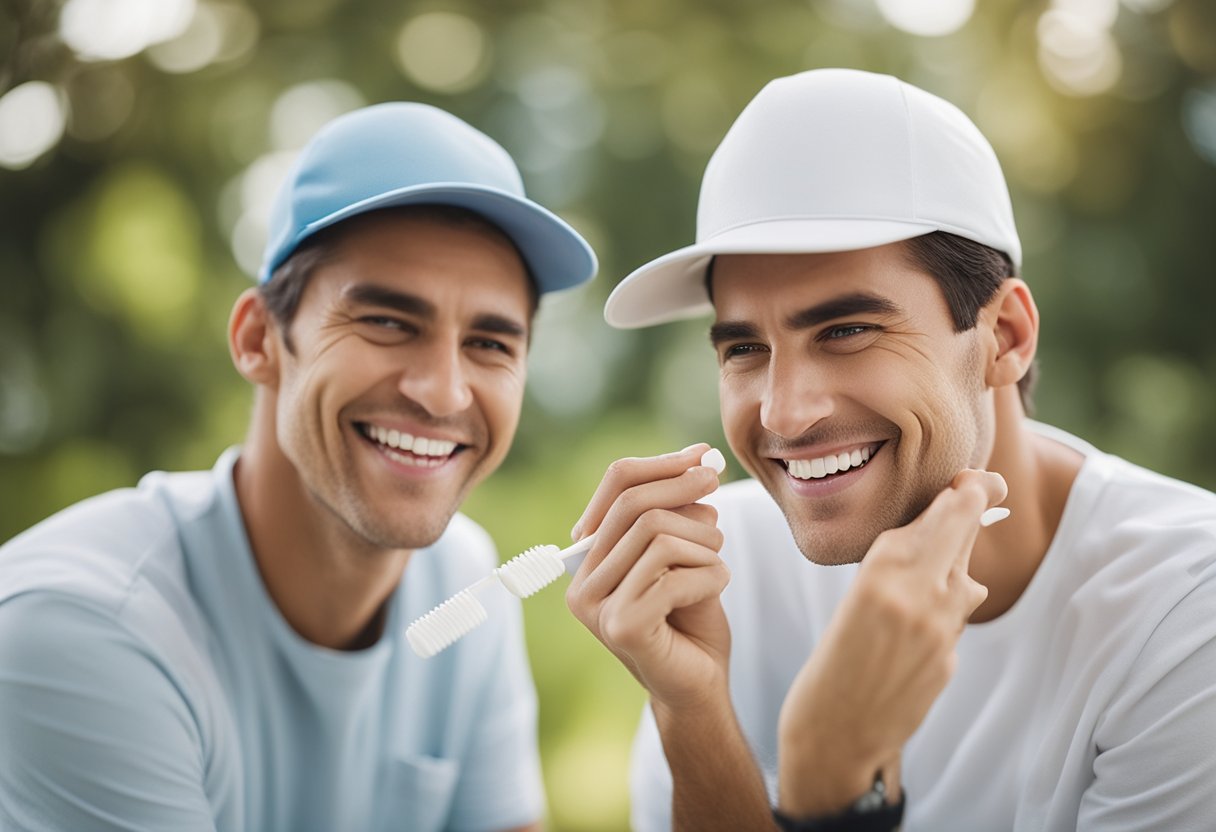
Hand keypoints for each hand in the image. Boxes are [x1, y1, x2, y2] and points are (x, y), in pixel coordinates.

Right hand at [566, 444, 730, 709]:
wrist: (701, 685)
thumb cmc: (692, 615)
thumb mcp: (686, 551)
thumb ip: (680, 511)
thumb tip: (697, 459)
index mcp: (590, 557)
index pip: (615, 486)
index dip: (661, 464)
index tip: (703, 455)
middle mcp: (583, 581)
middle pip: (633, 506)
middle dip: (684, 491)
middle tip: (718, 485)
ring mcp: (597, 607)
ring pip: (657, 537)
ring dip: (703, 543)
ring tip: (718, 562)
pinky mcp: (621, 628)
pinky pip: (672, 577)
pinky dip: (709, 575)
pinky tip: (718, 587)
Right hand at [777, 468, 1007, 814]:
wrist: (832, 734)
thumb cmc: (831, 661)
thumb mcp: (856, 596)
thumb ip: (901, 565)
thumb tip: (946, 528)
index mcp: (885, 569)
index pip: (952, 510)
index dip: (971, 489)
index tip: (973, 479)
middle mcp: (921, 595)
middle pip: (966, 532)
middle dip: (973, 510)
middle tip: (980, 488)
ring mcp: (942, 632)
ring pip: (967, 579)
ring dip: (955, 570)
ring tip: (926, 572)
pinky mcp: (949, 663)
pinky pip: (953, 622)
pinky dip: (942, 615)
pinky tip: (913, 629)